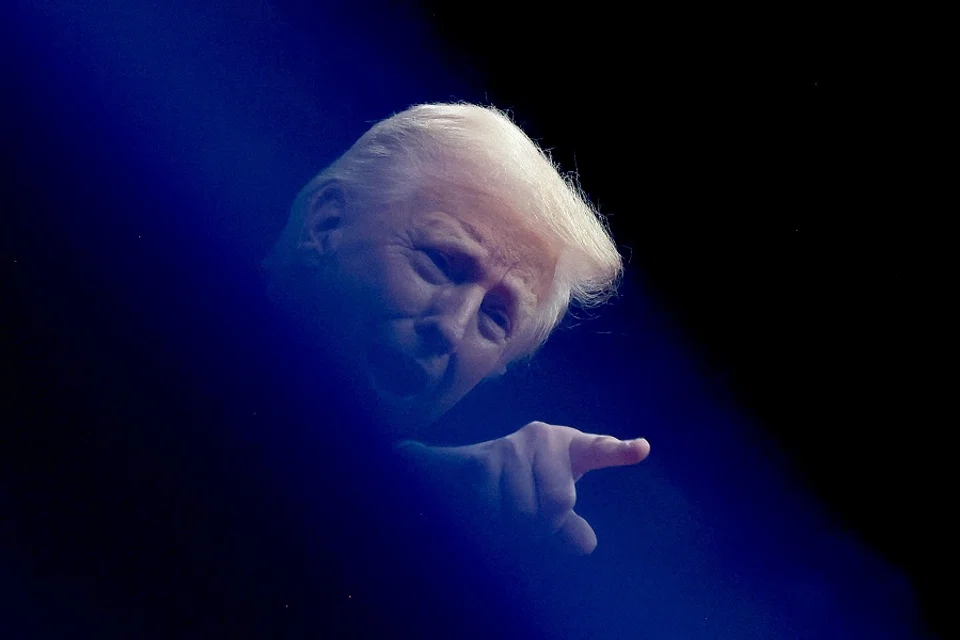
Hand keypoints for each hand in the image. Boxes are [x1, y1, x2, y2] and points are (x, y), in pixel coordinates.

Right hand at [398, 421, 649, 554]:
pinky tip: (480, 511)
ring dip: (512, 530)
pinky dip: (491, 526)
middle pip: (559, 503)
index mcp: (567, 447)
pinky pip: (498, 513)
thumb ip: (567, 527)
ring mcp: (511, 447)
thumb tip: (587, 544)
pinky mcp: (482, 461)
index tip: (641, 449)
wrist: (451, 474)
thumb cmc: (511, 487)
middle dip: (543, 527)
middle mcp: (542, 437)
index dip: (619, 451)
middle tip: (524, 521)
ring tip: (499, 512)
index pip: (597, 450)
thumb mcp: (545, 504)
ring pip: (525, 516)